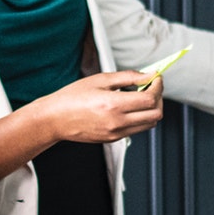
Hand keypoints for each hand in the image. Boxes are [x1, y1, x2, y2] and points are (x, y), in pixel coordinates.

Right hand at [27, 71, 163, 143]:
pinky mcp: (114, 139)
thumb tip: (149, 75)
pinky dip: (140, 117)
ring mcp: (116, 133)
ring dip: (151, 109)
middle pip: (155, 114)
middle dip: (158, 98)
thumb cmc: (73, 97)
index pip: (150, 99)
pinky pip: (137, 128)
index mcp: (113, 105)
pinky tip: (128, 106)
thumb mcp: (100, 80)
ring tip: (138, 96)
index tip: (155, 77)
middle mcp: (117, 122)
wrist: (55, 119)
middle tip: (150, 86)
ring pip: (149, 123)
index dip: (158, 86)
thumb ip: (128, 77)